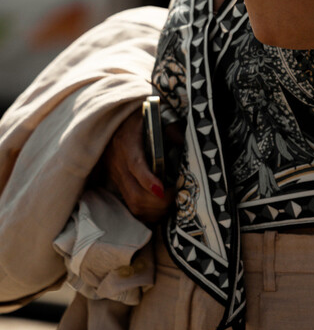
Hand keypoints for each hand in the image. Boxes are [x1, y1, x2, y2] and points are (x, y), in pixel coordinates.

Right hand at [103, 107, 173, 222]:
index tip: (162, 189)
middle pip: (135, 192)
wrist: (115, 119)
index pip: (136, 165)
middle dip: (158, 201)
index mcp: (127, 141)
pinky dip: (146, 211)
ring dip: (153, 209)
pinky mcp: (116, 183)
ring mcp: (115, 174)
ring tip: (170, 203)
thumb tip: (183, 143)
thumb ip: (171, 129)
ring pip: (132, 202)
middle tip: (176, 195)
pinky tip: (159, 209)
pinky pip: (130, 204)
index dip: (148, 180)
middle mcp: (118, 161)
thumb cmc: (142, 118)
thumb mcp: (155, 117)